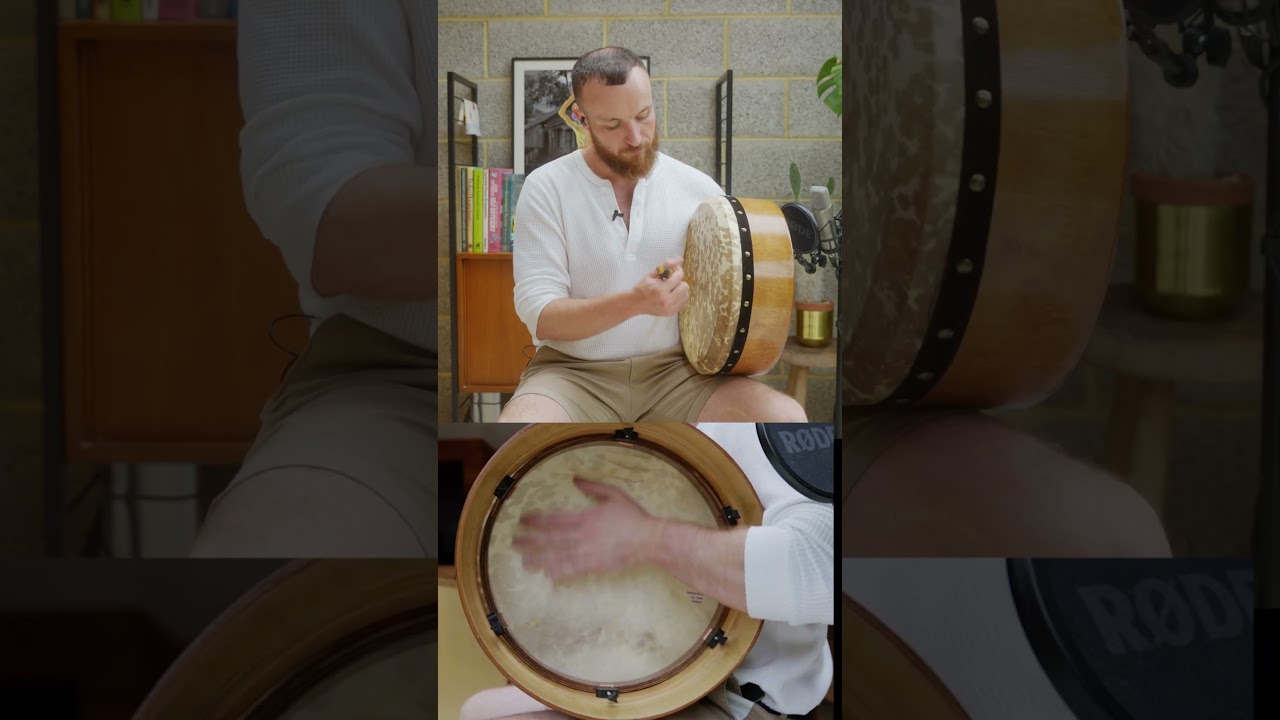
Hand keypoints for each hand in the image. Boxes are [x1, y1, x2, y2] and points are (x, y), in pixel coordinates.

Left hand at [512, 477, 663, 581]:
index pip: (554, 519)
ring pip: (557, 555)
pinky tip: (547, 573)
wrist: (648, 539)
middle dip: (531, 540)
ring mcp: (586, 552)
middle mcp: (581, 534)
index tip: (522, 521)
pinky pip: (572, 569)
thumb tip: (575, 479)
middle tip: (514, 542)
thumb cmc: (632, 516)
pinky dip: (558, 571)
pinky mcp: (594, 565)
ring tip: (524, 561)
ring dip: (539, 558)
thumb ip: (593, 487)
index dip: (536, 520)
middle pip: (550, 538)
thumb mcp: (614, 494)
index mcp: (584, 516)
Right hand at [632, 257, 688, 316]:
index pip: (678, 277)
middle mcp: (667, 300)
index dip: (678, 270)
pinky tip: (672, 295)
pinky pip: (683, 302)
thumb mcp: (651, 274)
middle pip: (684, 286)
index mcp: (661, 290)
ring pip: (686, 295)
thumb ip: (666, 265)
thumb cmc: (642, 287)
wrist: (635, 303)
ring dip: (680, 289)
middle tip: (671, 281)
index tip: (674, 270)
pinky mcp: (671, 313)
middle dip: (679, 281)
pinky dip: (679, 297)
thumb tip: (680, 259)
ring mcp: (670, 308)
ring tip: (671, 288)